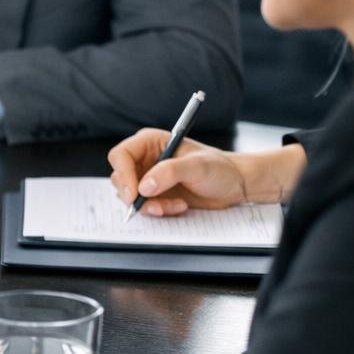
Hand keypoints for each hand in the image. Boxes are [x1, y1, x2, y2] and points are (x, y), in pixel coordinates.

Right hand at [107, 129, 306, 215]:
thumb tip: (143, 186)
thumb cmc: (219, 168)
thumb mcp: (197, 166)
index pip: (121, 156)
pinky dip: (158, 210)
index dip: (123, 175)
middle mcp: (145, 159)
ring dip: (150, 206)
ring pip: (129, 195)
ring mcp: (147, 177)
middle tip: (156, 205)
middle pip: (120, 178)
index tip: (134, 194)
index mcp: (150, 142)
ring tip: (174, 205)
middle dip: (136, 196)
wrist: (234, 185)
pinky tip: (177, 206)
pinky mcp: (154, 194)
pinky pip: (143, 206)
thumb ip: (169, 172)